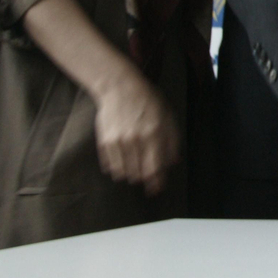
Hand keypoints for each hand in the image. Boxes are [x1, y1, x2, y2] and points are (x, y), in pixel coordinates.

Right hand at [93, 73, 180, 195]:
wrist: (120, 87)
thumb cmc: (148, 101)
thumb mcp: (168, 117)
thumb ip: (172, 140)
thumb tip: (172, 162)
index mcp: (154, 134)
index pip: (155, 168)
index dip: (156, 182)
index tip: (156, 189)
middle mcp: (135, 140)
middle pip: (139, 174)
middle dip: (144, 179)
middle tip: (146, 179)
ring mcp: (118, 142)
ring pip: (124, 173)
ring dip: (131, 175)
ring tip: (134, 170)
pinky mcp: (105, 142)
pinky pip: (111, 166)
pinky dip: (117, 168)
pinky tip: (122, 162)